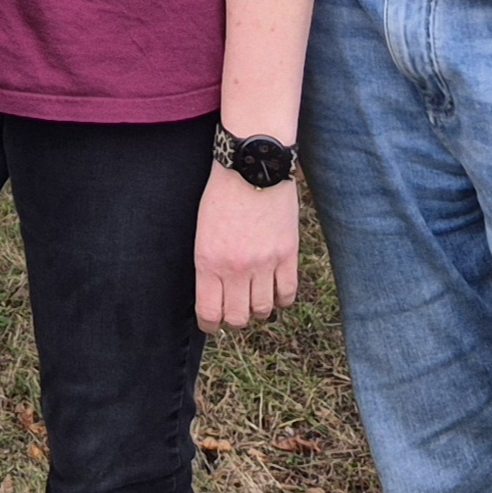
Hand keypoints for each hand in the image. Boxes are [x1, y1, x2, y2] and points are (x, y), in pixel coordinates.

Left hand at [194, 168, 298, 329]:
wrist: (251, 167)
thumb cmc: (221, 195)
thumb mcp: (203, 232)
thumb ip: (209, 264)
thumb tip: (215, 293)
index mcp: (209, 261)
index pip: (209, 313)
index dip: (210, 325)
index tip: (212, 324)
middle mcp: (236, 268)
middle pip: (238, 318)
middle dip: (234, 319)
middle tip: (234, 310)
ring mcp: (264, 263)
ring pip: (263, 310)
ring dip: (258, 310)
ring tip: (254, 299)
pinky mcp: (288, 255)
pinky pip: (288, 293)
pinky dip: (282, 299)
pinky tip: (276, 292)